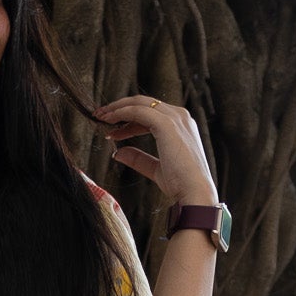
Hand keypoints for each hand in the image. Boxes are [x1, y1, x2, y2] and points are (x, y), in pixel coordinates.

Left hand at [93, 97, 217, 205]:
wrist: (194, 192)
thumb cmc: (180, 184)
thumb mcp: (156, 169)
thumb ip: (139, 159)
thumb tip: (118, 152)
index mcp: (180, 125)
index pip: (150, 115)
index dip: (128, 121)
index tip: (111, 130)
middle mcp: (179, 116)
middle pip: (144, 104)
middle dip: (120, 108)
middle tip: (100, 115)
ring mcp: (174, 117)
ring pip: (140, 103)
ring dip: (117, 108)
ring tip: (100, 117)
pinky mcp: (167, 123)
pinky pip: (138, 111)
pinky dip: (121, 113)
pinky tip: (108, 121)